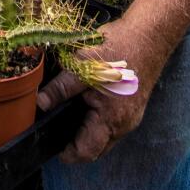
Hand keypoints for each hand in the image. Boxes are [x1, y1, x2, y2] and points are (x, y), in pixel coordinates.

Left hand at [36, 16, 170, 163]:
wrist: (149, 36)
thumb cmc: (118, 48)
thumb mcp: (83, 66)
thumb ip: (61, 88)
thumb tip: (40, 103)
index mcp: (111, 119)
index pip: (87, 152)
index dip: (68, 153)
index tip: (52, 144)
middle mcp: (124, 124)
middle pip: (96, 148)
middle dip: (76, 142)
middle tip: (57, 126)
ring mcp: (131, 117)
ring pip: (105, 136)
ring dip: (87, 130)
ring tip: (70, 111)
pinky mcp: (133, 108)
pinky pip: (112, 123)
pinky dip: (98, 120)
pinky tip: (87, 101)